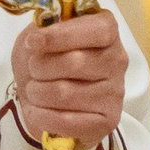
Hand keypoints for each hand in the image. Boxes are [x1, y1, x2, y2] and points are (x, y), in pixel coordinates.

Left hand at [11, 10, 126, 149]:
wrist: (45, 100)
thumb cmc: (44, 61)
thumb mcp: (38, 36)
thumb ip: (42, 29)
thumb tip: (39, 36)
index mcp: (106, 31)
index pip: (98, 30)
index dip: (62, 35)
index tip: (32, 42)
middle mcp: (117, 59)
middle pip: (75, 62)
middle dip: (40, 67)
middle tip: (32, 71)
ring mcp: (115, 92)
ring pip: (65, 93)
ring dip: (37, 92)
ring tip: (34, 91)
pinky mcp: (108, 120)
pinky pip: (67, 120)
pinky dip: (42, 116)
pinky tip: (37, 111)